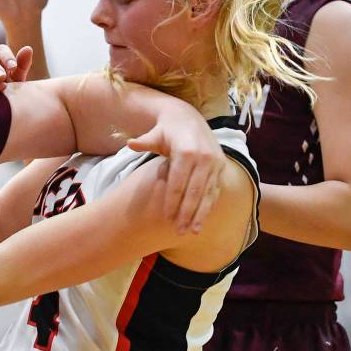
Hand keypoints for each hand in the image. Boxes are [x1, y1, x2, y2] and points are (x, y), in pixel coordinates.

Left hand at [128, 117, 225, 233]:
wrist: (189, 119)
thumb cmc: (166, 131)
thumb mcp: (154, 134)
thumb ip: (143, 142)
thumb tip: (129, 143)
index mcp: (186, 151)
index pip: (178, 183)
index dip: (172, 202)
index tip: (166, 218)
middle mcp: (204, 157)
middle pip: (194, 192)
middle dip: (186, 213)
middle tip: (178, 231)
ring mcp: (215, 162)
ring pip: (207, 193)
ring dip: (200, 214)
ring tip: (192, 231)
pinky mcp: (221, 166)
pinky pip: (214, 190)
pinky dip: (209, 205)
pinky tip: (202, 219)